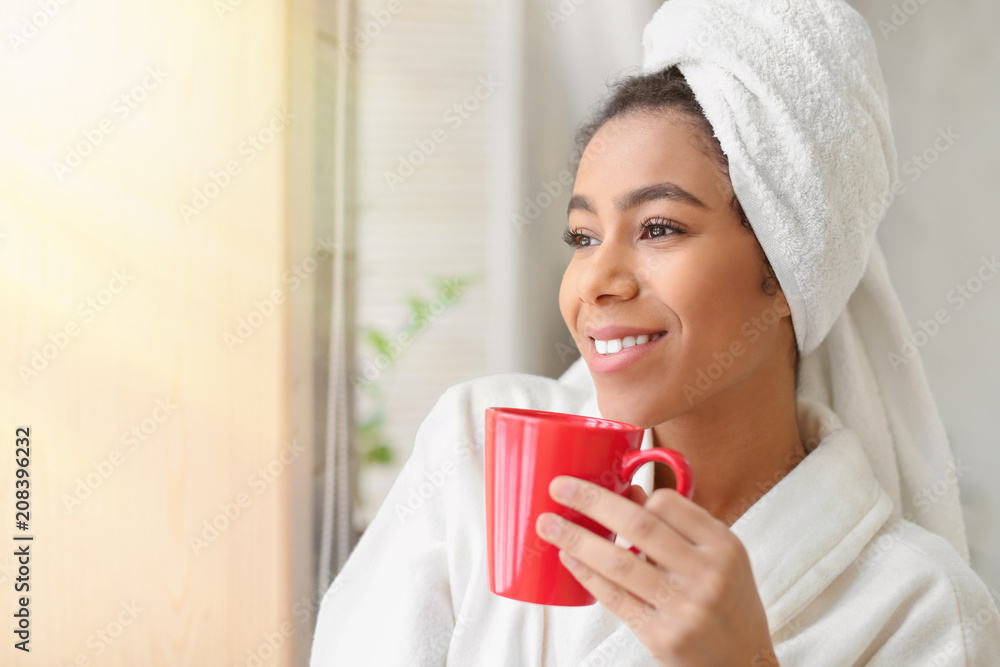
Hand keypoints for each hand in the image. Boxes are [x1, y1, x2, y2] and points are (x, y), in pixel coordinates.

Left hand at [535, 476, 775, 665]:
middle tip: (558, 487)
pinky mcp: (662, 636)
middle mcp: (706, 574)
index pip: (667, 504)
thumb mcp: (720, 557)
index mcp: (723, 546)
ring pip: (619, 563)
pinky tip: (568, 559)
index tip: (601, 488)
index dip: (631, 495)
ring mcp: (683, 608)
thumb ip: (679, 525)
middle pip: (639, 525)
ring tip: (548, 525)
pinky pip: (615, 598)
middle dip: (592, 501)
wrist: (744, 663)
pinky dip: (587, 575)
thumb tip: (628, 491)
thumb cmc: (727, 602)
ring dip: (577, 539)